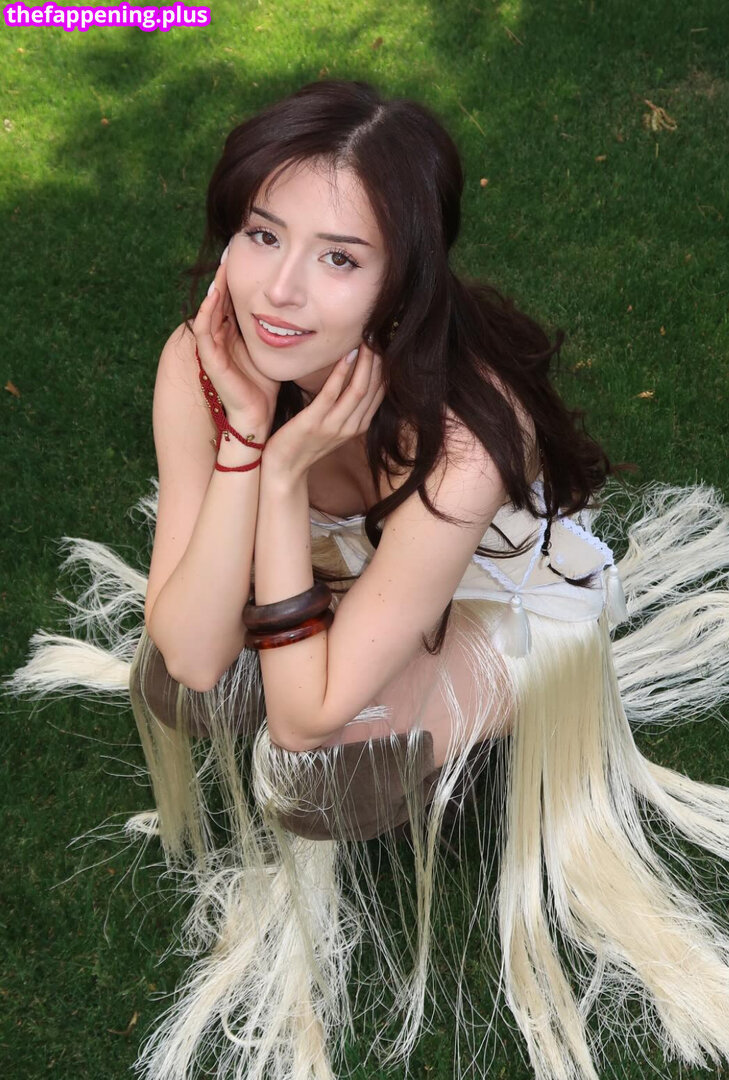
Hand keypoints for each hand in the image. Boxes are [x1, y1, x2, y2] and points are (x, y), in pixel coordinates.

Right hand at [192, 250, 281, 427]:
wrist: (258, 415)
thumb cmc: (266, 385)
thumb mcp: (272, 348)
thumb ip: (276, 328)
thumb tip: (297, 307)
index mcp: (232, 334)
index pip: (230, 299)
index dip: (236, 278)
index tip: (245, 255)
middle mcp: (219, 338)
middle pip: (218, 299)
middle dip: (224, 276)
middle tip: (231, 251)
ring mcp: (212, 348)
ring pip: (208, 310)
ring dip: (214, 288)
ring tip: (223, 266)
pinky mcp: (209, 360)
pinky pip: (203, 331)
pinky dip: (207, 312)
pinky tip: (215, 295)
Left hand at [262, 341, 385, 478]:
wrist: (285, 471)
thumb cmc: (305, 443)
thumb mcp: (332, 425)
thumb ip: (344, 405)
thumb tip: (351, 376)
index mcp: (359, 426)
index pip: (380, 393)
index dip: (385, 369)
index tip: (386, 345)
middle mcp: (352, 427)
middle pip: (373, 389)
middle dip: (379, 362)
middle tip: (379, 335)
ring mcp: (334, 426)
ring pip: (358, 390)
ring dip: (365, 363)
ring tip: (367, 340)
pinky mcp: (314, 423)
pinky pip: (331, 394)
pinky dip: (340, 373)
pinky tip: (346, 355)